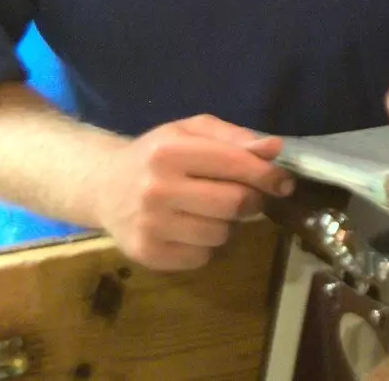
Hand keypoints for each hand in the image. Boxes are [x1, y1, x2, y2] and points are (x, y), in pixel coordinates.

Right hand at [94, 115, 292, 271]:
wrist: (104, 186)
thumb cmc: (157, 155)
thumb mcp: (191, 131)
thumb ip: (234, 138)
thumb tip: (274, 148)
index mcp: (170, 151)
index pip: (235, 165)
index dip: (268, 175)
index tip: (284, 183)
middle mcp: (157, 189)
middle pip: (234, 204)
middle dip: (252, 201)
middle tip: (248, 198)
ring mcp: (149, 225)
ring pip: (221, 234)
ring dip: (228, 224)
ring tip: (210, 211)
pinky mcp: (146, 254)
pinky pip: (201, 257)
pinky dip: (206, 245)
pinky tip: (190, 228)